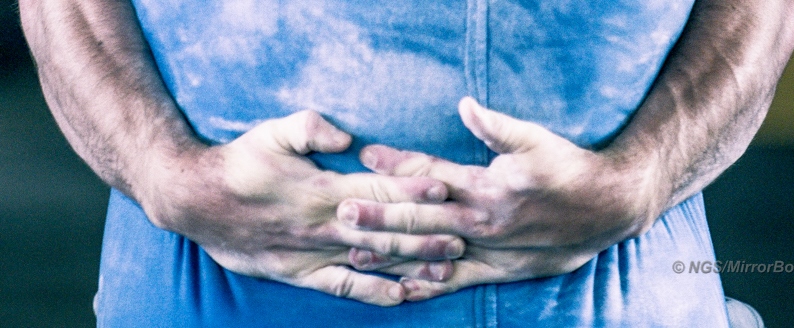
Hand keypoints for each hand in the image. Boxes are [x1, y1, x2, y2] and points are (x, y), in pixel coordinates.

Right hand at [140, 110, 463, 305]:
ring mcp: (312, 253)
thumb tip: (348, 137)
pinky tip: (402, 296)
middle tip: (467, 233)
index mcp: (321, 189)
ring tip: (449, 266)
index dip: (413, 190)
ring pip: (372, 261)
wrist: (194, 202)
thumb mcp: (271, 132)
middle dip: (428, 231)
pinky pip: (342, 286)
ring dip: (412, 264)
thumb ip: (311, 128)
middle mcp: (323, 226)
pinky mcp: (299, 273)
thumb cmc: (238, 162)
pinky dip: (373, 292)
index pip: (377, 190)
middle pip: (386, 229)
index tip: (446, 189)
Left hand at [339, 98, 669, 300]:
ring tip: (353, 255)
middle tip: (342, 211)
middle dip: (378, 214)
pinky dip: (428, 285)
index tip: (366, 157)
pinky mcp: (500, 268)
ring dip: (392, 253)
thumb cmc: (569, 168)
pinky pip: (458, 280)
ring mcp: (489, 249)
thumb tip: (463, 105)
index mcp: (487, 187)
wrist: (608, 208)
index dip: (397, 164)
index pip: (431, 175)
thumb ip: (495, 126)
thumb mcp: (535, 139)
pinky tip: (401, 289)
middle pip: (421, 217)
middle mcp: (482, 222)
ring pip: (431, 253)